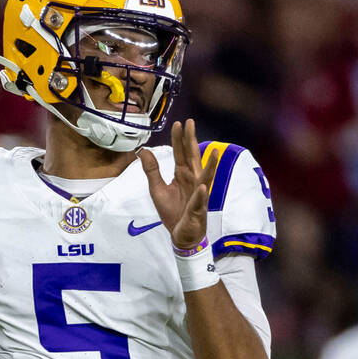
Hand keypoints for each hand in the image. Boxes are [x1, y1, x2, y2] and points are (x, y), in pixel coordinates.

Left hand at [138, 119, 220, 248]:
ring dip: (210, 165)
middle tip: (191, 123)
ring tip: (214, 152)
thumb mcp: (157, 189)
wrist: (180, 234)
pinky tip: (202, 186)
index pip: (180, 153)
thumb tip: (144, 151)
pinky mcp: (198, 209)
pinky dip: (201, 194)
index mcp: (182, 174)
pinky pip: (200, 200)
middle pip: (193, 157)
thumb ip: (152, 170)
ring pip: (205, 177)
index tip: (178, 123)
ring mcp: (198, 194)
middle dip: (192, 141)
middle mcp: (193, 180)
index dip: (179, 139)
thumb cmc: (173, 211)